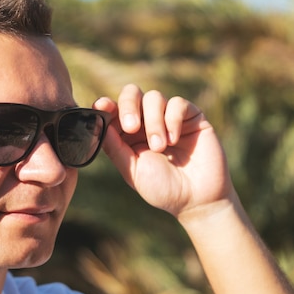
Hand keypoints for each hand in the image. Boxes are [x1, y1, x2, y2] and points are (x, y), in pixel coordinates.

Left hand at [94, 84, 234, 219]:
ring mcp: (169, 117)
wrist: (197, 200)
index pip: (114, 109)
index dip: (106, 104)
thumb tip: (97, 123)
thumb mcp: (132, 170)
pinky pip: (177, 104)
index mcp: (128, 133)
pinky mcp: (191, 117)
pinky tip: (173, 140)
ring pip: (154, 97)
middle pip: (132, 93)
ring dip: (153, 121)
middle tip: (131, 128)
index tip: (102, 106)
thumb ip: (114, 147)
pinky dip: (172, 120)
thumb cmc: (162, 189)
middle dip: (128, 106)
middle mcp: (147, 121)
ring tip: (159, 147)